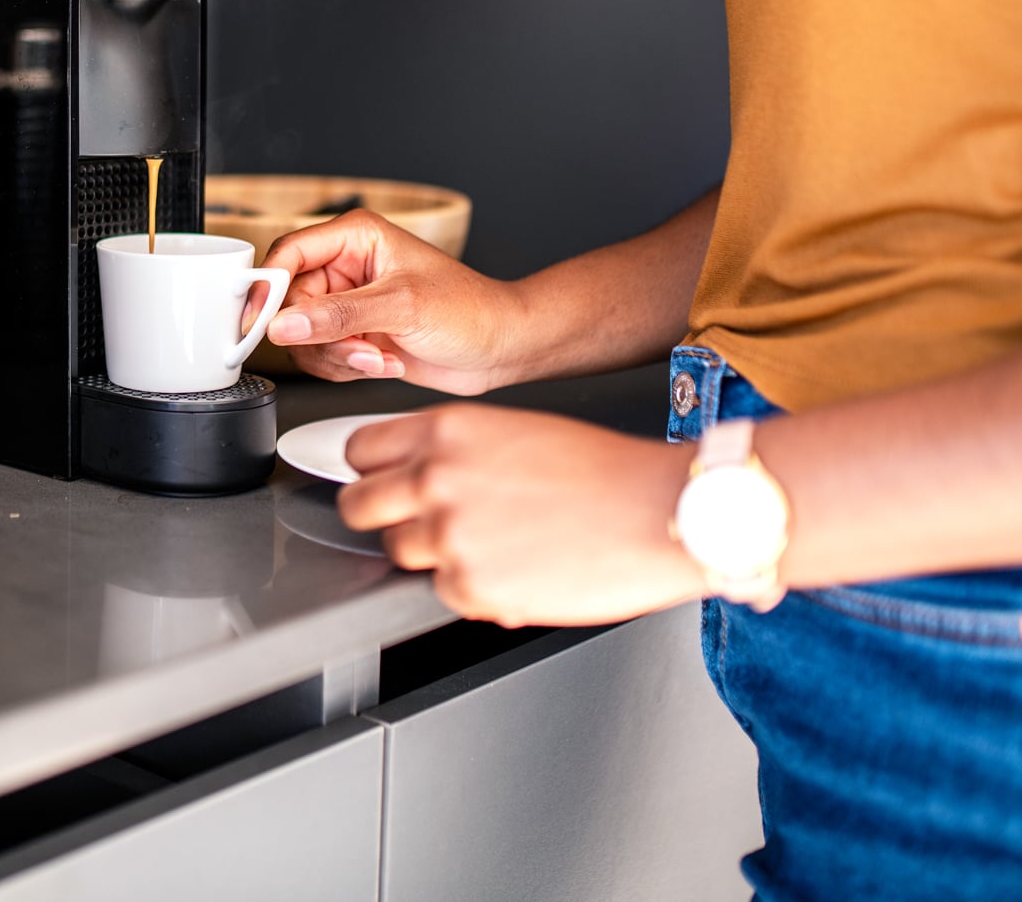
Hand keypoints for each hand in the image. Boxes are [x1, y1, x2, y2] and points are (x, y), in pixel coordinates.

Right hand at [242, 209, 521, 394]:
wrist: (501, 348)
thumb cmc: (470, 311)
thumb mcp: (402, 307)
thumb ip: (338, 316)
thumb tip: (284, 325)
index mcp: (355, 238)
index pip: (288, 255)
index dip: (266, 288)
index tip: (259, 321)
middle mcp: (346, 268)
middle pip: (290, 303)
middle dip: (320, 335)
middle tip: (355, 347)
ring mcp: (349, 304)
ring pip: (301, 336)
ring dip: (337, 356)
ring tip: (378, 355)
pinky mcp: (353, 334)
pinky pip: (321, 356)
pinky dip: (347, 367)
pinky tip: (384, 360)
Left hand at [337, 405, 703, 626]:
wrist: (661, 513)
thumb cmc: (603, 471)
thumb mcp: (514, 430)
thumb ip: (452, 449)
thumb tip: (409, 471)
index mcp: (446, 430)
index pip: (361, 450)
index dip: (372, 470)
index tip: (381, 480)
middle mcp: (437, 478)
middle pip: (359, 506)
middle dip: (382, 516)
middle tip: (418, 522)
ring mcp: (450, 535)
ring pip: (399, 552)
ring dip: (433, 553)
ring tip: (488, 542)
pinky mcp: (471, 587)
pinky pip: (445, 592)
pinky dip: (473, 588)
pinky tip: (515, 567)